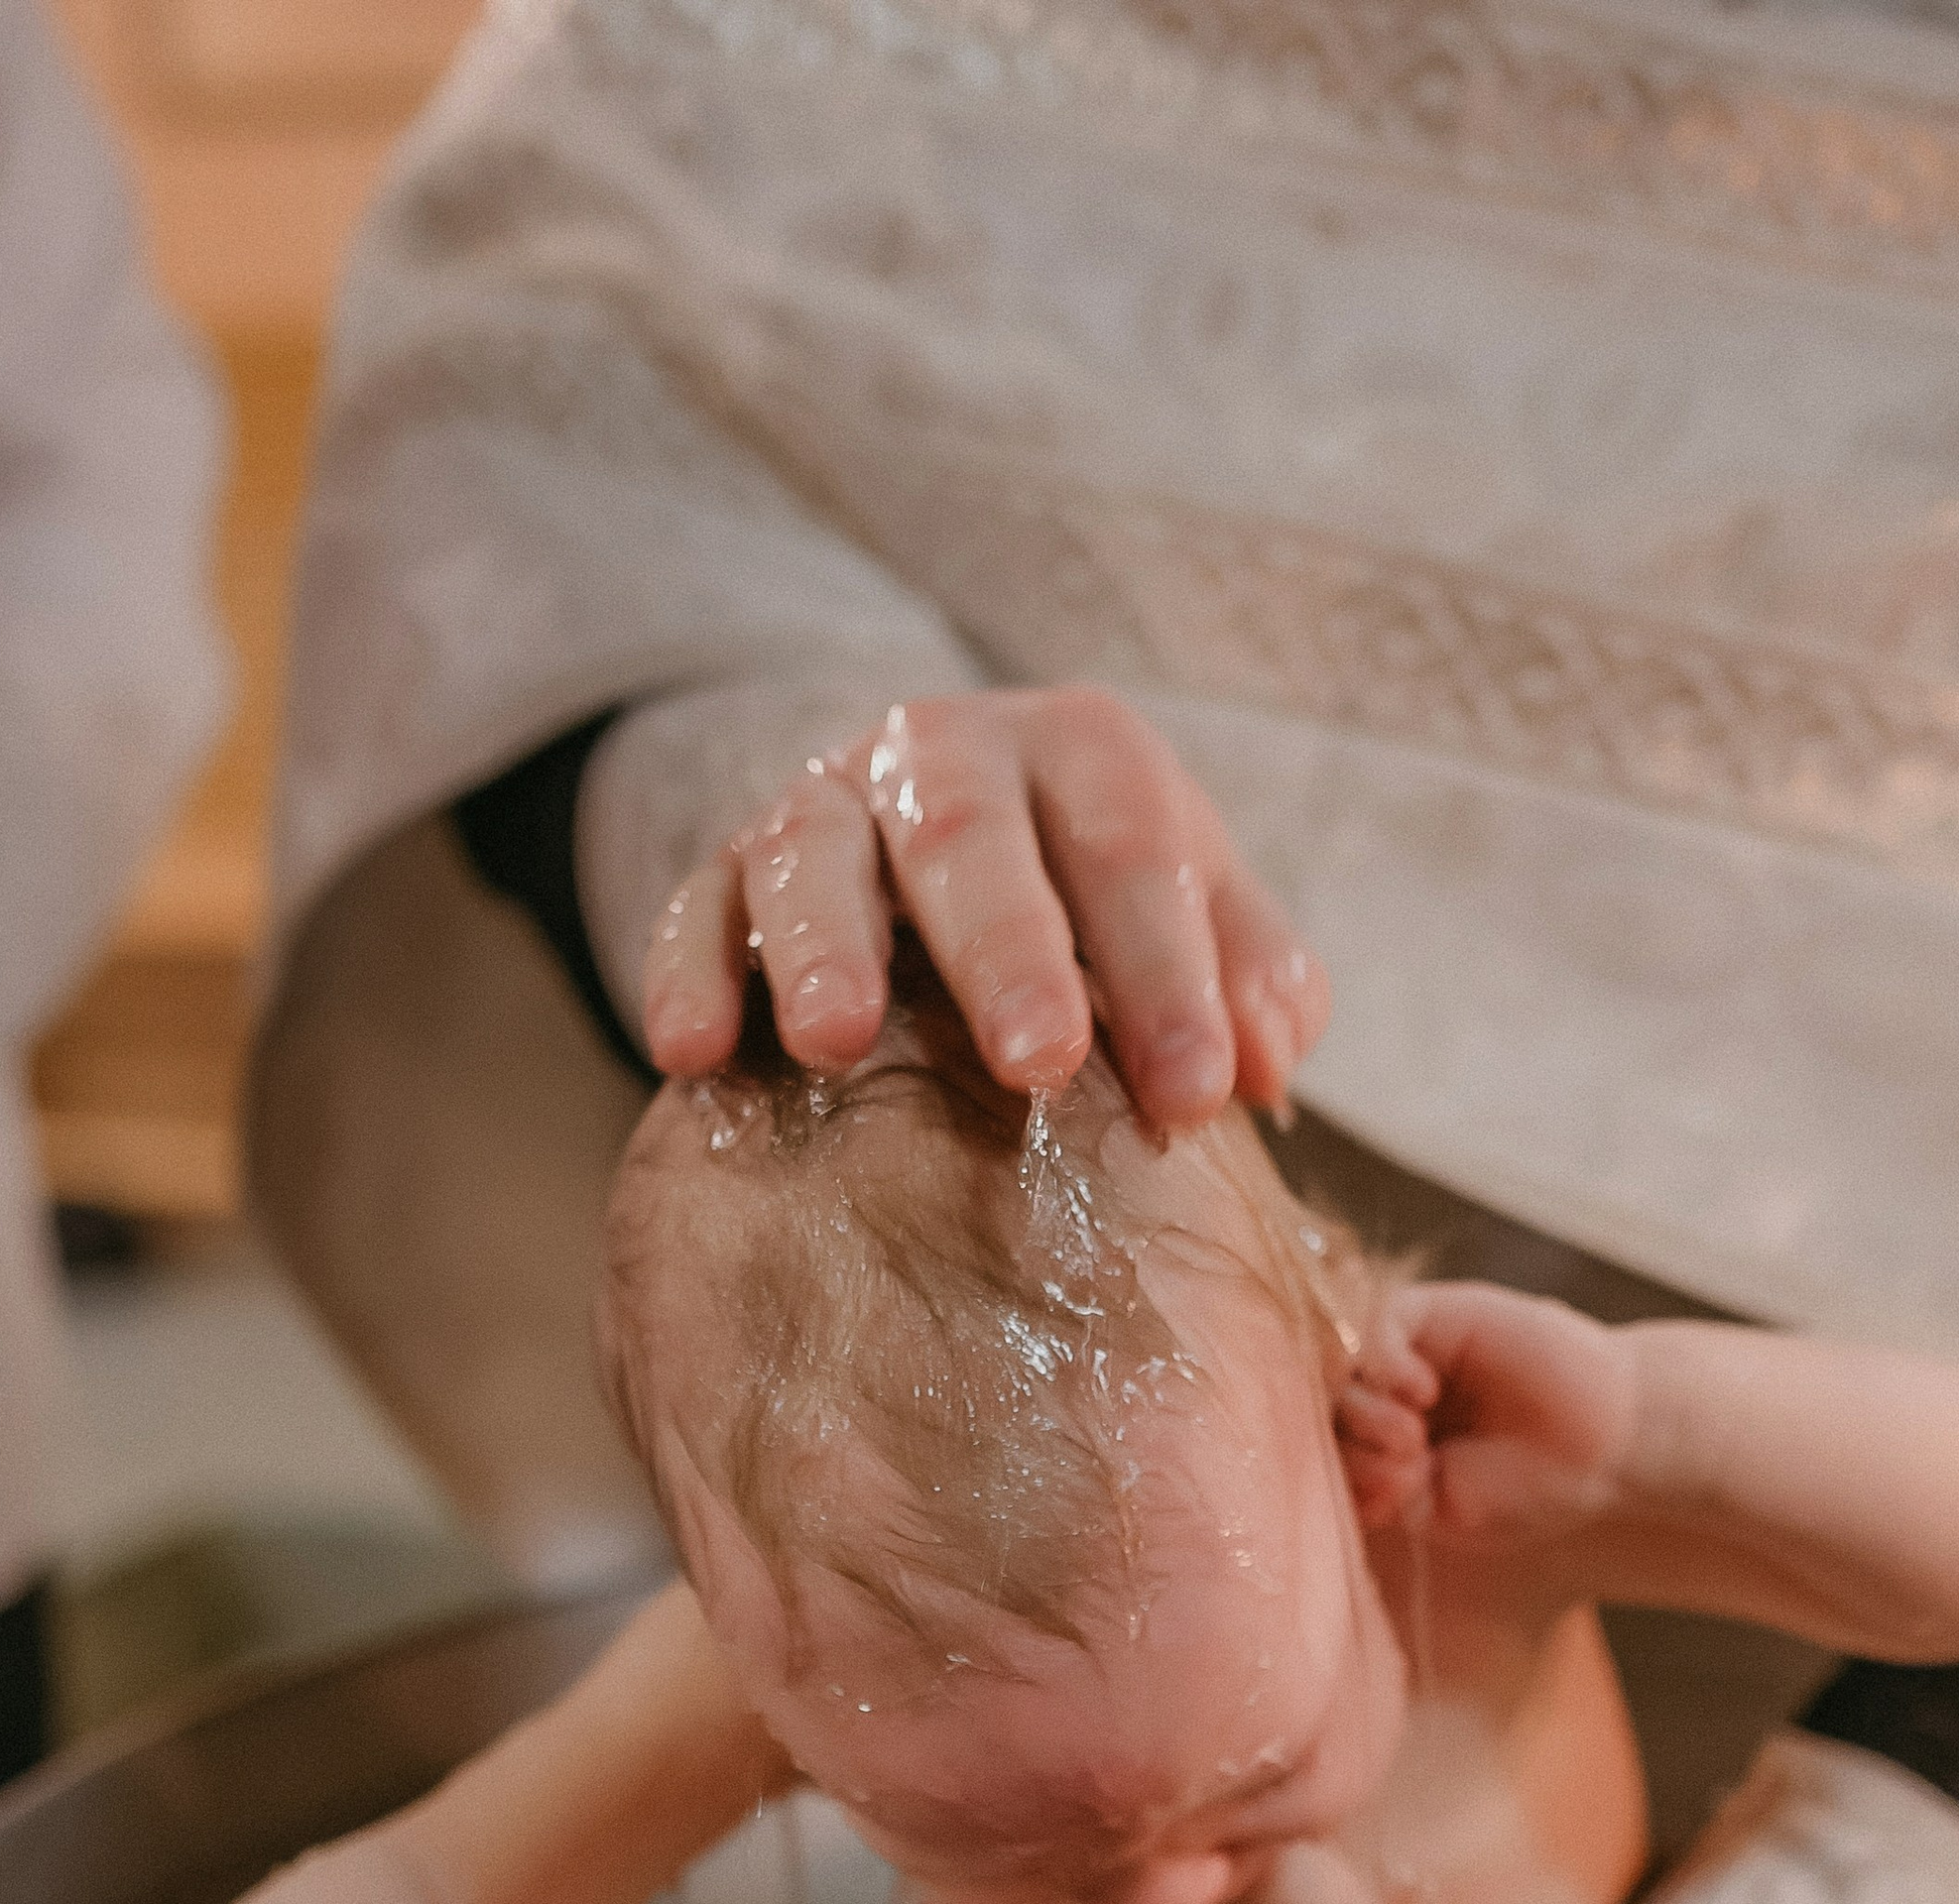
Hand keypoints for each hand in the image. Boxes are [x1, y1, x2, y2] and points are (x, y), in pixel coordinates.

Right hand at [641, 689, 1326, 1131]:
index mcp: (1083, 755)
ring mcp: (828, 807)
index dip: (1169, 970)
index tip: (1196, 1094)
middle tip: (1037, 1062)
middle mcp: (947, 757)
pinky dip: (688, 973)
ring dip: (822, 947)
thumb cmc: (1097, 916)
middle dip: (1004, 950)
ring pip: (812, 854)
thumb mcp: (1191, 924)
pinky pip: (694, 911)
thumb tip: (1270, 1065)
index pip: (1132, 849)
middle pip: (969, 837)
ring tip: (835, 1042)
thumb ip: (1252, 983)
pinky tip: (691, 1053)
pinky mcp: (728, 872)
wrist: (945, 865)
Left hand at [1336, 1281, 1637, 1551]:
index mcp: (1392, 1446)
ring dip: (1364, 1412)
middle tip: (1405, 1467)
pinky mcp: (1438, 1313)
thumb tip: (1329, 1456)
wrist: (1610, 1448)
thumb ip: (1377, 1487)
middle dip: (1350, 1447)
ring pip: (1341, 1365)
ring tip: (1414, 1439)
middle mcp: (1395, 1396)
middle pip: (1324, 1407)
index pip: (1325, 1450)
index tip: (1388, 1504)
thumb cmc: (1533, 1486)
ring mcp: (1415, 1351)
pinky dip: (1383, 1359)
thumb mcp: (1439, 1509)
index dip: (1337, 1476)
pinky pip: (1377, 1320)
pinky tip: (1423, 1392)